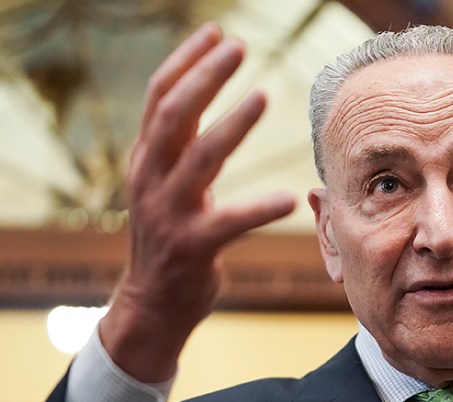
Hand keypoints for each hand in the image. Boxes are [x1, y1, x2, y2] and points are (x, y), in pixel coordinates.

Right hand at [99, 23, 295, 382]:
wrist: (152, 302)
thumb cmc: (170, 237)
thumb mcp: (165, 185)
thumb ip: (178, 145)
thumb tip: (198, 97)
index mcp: (146, 160)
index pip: (160, 97)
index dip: (186, 61)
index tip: (216, 32)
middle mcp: (150, 180)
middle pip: (173, 115)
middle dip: (206, 77)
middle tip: (239, 47)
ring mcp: (168, 214)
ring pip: (199, 158)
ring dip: (232, 124)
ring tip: (263, 95)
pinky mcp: (192, 247)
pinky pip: (230, 222)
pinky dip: (259, 208)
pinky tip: (289, 198)